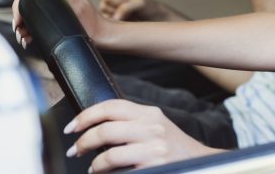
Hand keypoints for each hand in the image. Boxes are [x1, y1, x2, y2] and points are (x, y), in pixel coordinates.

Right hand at [12, 0, 107, 48]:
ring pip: (30, 10)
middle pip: (28, 0)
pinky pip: (37, 16)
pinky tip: (30, 36)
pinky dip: (31, 27)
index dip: (19, 5)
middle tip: (21, 32)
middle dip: (21, 18)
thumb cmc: (90, 23)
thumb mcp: (76, 3)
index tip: (18, 21)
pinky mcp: (55, 9)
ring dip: (24, 25)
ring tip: (25, 37)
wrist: (100, 35)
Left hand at [64, 99, 222, 171]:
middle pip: (105, 130)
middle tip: (75, 150)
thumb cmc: (174, 147)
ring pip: (109, 155)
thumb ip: (132, 121)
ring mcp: (153, 149)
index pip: (110, 107)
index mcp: (149, 113)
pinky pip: (119, 171)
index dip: (86, 115)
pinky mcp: (154, 167)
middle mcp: (152, 128)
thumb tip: (97, 124)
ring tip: (93, 168)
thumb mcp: (156, 126)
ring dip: (94, 165)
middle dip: (83, 142)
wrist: (202, 163)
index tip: (72, 126)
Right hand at [99, 0, 147, 20]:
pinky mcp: (107, 18)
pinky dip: (114, 24)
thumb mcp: (138, 4)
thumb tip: (114, 18)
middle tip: (128, 11)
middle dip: (116, 11)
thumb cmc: (144, 6)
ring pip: (103, 16)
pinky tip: (123, 22)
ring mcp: (106, 8)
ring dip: (115, 18)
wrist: (150, 17)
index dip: (119, 3)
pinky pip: (104, 24)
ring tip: (126, 16)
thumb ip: (126, 8)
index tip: (129, 2)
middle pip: (103, 7)